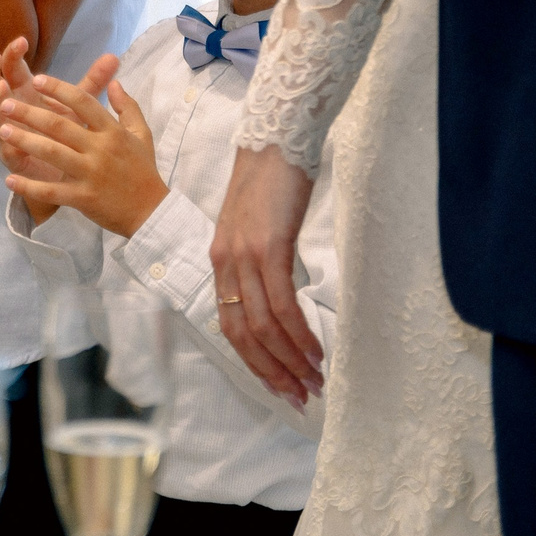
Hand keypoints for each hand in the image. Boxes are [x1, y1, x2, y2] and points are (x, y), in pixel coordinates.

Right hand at [0, 41, 114, 178]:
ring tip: (1, 89)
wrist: (72, 173)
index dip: (13, 53)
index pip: (12, 66)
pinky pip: (4, 148)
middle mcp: (13, 109)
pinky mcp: (14, 157)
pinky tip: (8, 132)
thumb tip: (113, 56)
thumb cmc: (71, 133)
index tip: (22, 40)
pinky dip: (6, 141)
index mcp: (26, 92)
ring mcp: (9, 132)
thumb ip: (94, 81)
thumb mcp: (82, 104)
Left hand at [0, 69, 167, 240]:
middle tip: (5, 104)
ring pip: (52, 153)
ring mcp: (90, 174)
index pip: (83, 102)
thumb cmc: (143, 170)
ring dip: (24, 141)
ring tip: (2, 131)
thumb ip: (127, 106)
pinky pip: (52, 191)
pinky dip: (29, 186)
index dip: (59, 89)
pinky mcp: (83, 198)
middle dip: (29, 113)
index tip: (37, 79)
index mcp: (112, 131)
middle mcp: (100, 149)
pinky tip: (9, 180)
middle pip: (59, 126)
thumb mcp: (142, 134)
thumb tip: (114, 81)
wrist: (152, 212)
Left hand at [209, 144, 325, 406]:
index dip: (254, 361)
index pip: (230, 325)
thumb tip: (282, 298)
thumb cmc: (271, 182)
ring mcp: (245, 256)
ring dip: (289, 359)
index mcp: (220, 260)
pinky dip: (297, 332)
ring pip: (261, 326)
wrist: (274, 140)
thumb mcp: (257, 227)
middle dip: (271, 371)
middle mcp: (226, 263)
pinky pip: (280, 302)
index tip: (279, 384)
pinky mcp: (268, 246)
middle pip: (242, 334)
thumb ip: (261, 262)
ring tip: (314, 379)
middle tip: (299, 395)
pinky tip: (315, 349)